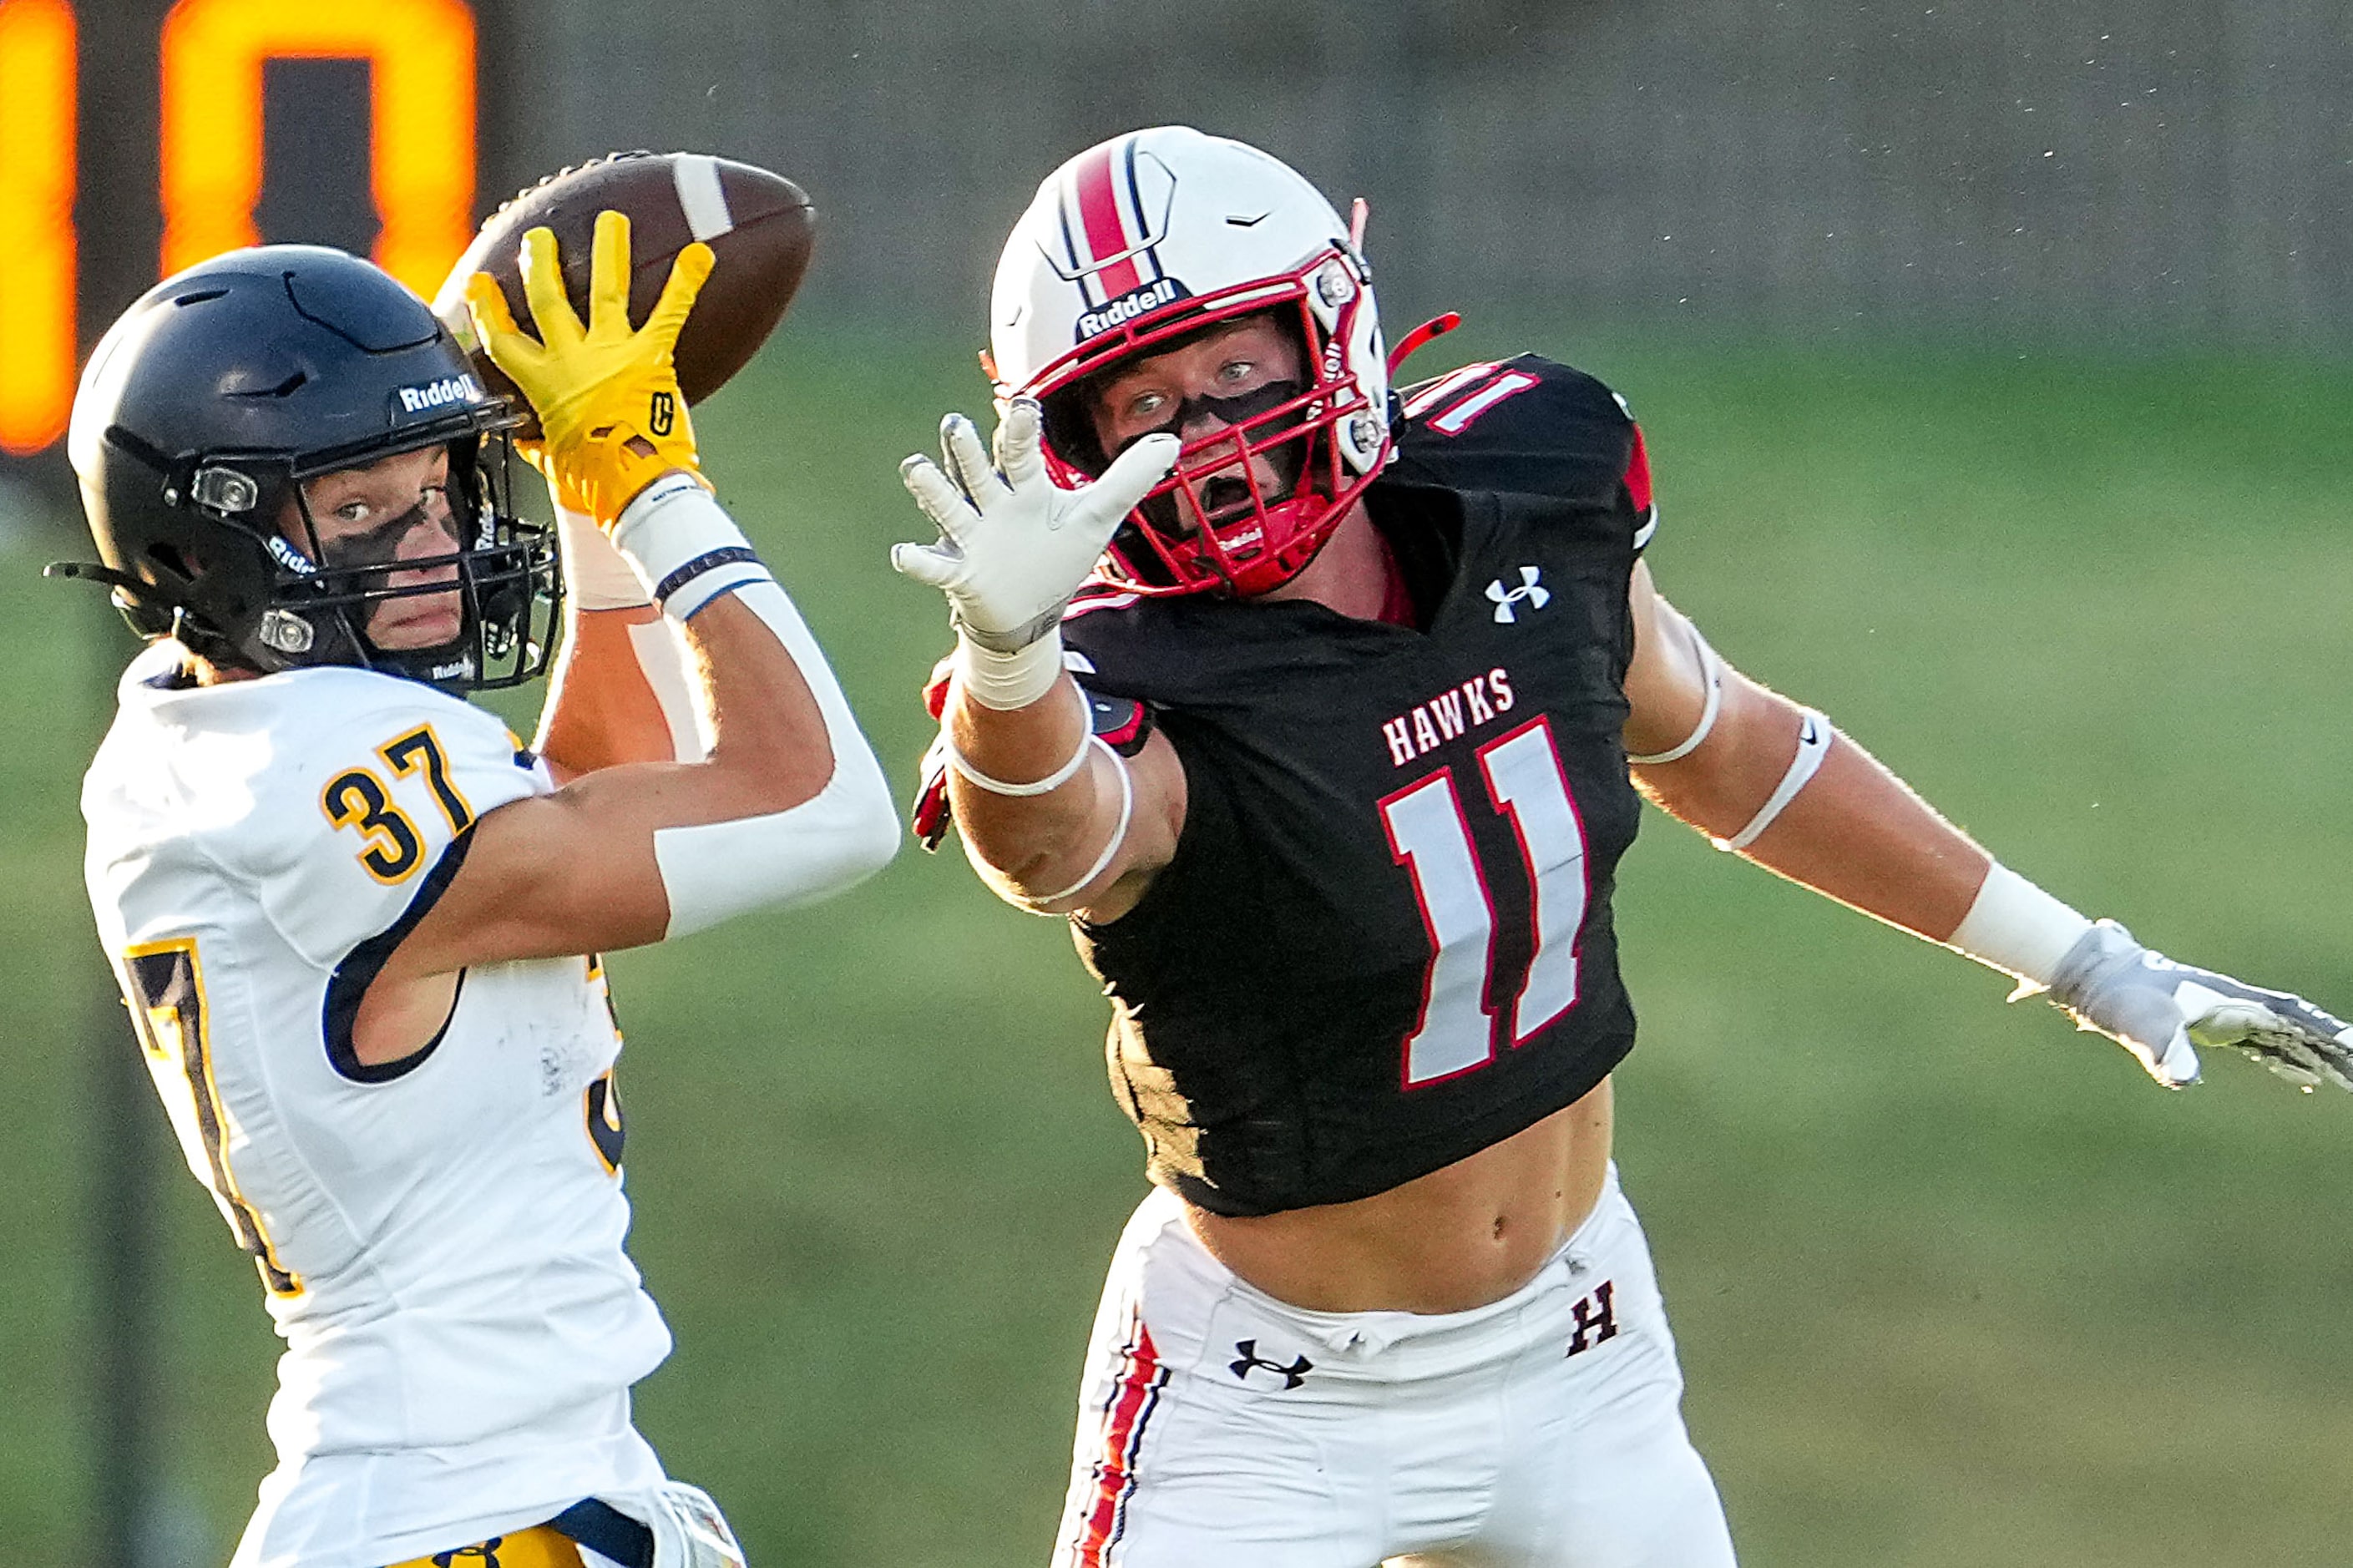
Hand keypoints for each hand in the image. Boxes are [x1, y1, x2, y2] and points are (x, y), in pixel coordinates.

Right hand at [463, 210, 711, 523]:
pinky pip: (669, 311)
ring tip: (612, 219)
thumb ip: (539, 445)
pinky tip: (700, 255)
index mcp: (543, 385)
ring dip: (608, 249)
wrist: (634, 486)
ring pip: (605, 289)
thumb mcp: (554, 462)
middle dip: (541, 263)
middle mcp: (572, 360)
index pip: (504, 339)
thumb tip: (526, 443)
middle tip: (539, 236)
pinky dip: (686, 281)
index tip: (480, 283)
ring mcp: (611, 353)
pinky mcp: (651, 356)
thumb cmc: (596, 483)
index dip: (487, 310)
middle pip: (547, 300)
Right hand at [891, 400, 1176, 650]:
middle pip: (978, 472)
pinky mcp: (960, 572)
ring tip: (916, 468)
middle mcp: (993, 505)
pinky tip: (904, 553)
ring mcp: (972, 537)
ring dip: (932, 489)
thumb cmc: (1057, 554)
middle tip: (955, 425)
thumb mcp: (1096, 517)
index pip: (1021, 453)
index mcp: (1026, 488)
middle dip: (966, 450)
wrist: (1031, 610)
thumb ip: (1128, 479)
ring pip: (949, 507)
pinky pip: (934, 564)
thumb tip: (1171, 441)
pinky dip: (919, 560)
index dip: (1020, 430)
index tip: (1023, 404)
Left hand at [2046, 920, 2352, 1089]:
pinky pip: (2264, 1044)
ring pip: (2286, 1037)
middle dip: (2332, 1049)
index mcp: (2231, 1002)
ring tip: (2346, 1079)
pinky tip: (2302, 1076)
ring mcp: (2227, 1015)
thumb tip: (2183, 1081)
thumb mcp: (2144, 1025)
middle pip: (2298, 1028)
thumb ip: (2165, 1051)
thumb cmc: (2122, 997)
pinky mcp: (2212, 1027)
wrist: (2096, 976)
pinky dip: (2289, 1059)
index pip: (2291, 1016)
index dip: (2324, 1030)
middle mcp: (2236, 1005)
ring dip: (2317, 1056)